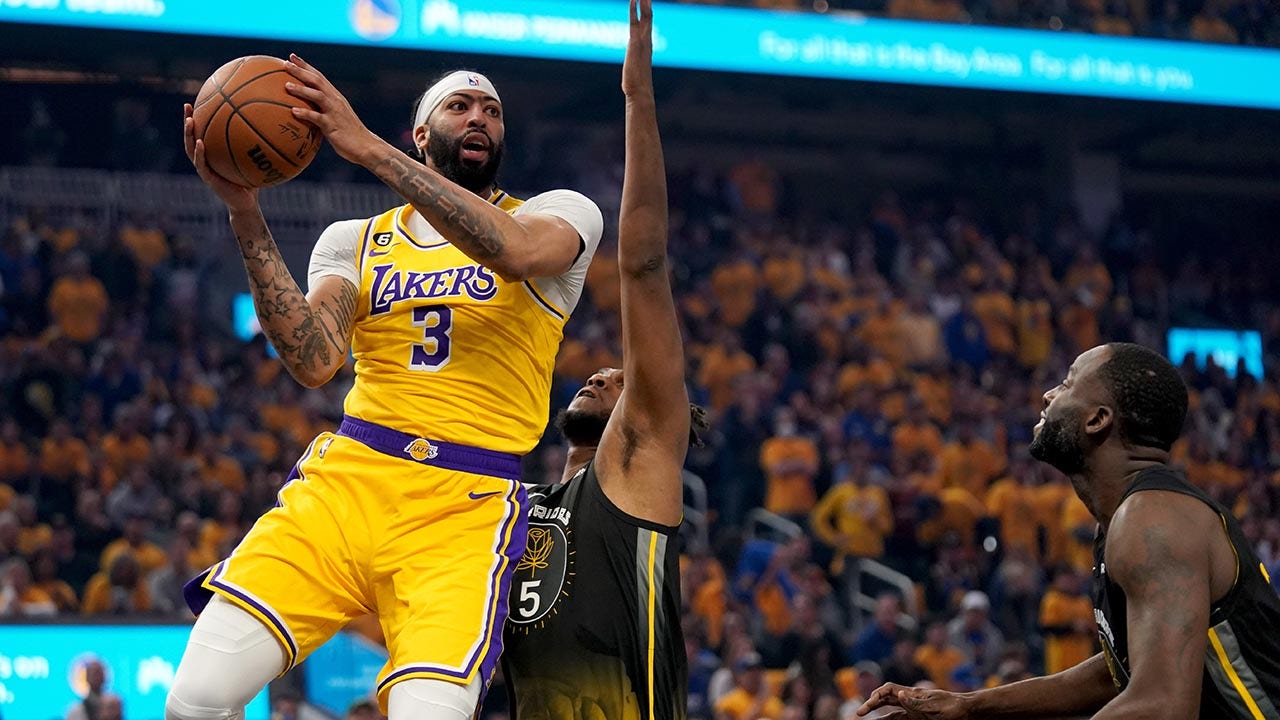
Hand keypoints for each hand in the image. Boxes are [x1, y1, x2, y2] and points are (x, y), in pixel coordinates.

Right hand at [183, 103, 258, 211]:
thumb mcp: (254, 161)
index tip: (199, 101)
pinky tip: (201, 142)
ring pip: (191, 149)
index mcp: (213, 155)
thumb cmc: (252, 182)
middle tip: (187, 106)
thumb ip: (256, 146)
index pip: (203, 133)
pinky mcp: (208, 179)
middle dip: (188, 121)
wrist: (246, 204)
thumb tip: (271, 125)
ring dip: (189, 135)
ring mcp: (205, 169)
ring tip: (189, 120)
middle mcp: (206, 160)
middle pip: (192, 137)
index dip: (199, 119)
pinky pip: (201, 164)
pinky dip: (199, 153)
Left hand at [283, 54, 375, 164]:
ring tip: (286, 85)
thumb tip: (303, 110)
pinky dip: (305, 114)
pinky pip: (318, 118)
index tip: (291, 57)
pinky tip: (293, 111)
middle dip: (301, 71)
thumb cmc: (349, 135)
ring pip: (318, 96)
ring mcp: (335, 112)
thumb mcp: (336, 118)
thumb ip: (322, 111)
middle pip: (317, 81)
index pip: (319, 77)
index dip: (305, 66)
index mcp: (335, 97)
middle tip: (285, 64)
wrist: (366, 146)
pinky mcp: (333, 126)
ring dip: (302, 90)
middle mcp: (335, 101)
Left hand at [621, 0, 653, 98]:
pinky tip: (633, 0)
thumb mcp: (636, 70)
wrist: (640, 92)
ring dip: (643, 2)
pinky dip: (634, 10)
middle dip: (646, 2)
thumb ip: (636, 66)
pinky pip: (634, 22)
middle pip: (648, 16)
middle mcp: (646, 40)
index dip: (646, 10)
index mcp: (646, 45)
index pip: (647, 23)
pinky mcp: (635, 44)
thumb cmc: (637, 85)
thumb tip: (634, 73)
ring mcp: (642, 42)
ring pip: (644, 16)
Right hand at [857, 684, 971, 718]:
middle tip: (858, 714)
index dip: (877, 695)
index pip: (889, 691)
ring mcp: (913, 710)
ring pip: (890, 712)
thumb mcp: (935, 706)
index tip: (869, 705)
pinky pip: (899, 719)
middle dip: (871, 705)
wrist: (966, 711)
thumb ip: (916, 702)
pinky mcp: (918, 719)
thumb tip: (899, 694)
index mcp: (912, 694)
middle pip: (885, 701)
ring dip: (878, 716)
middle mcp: (910, 701)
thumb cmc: (952, 707)